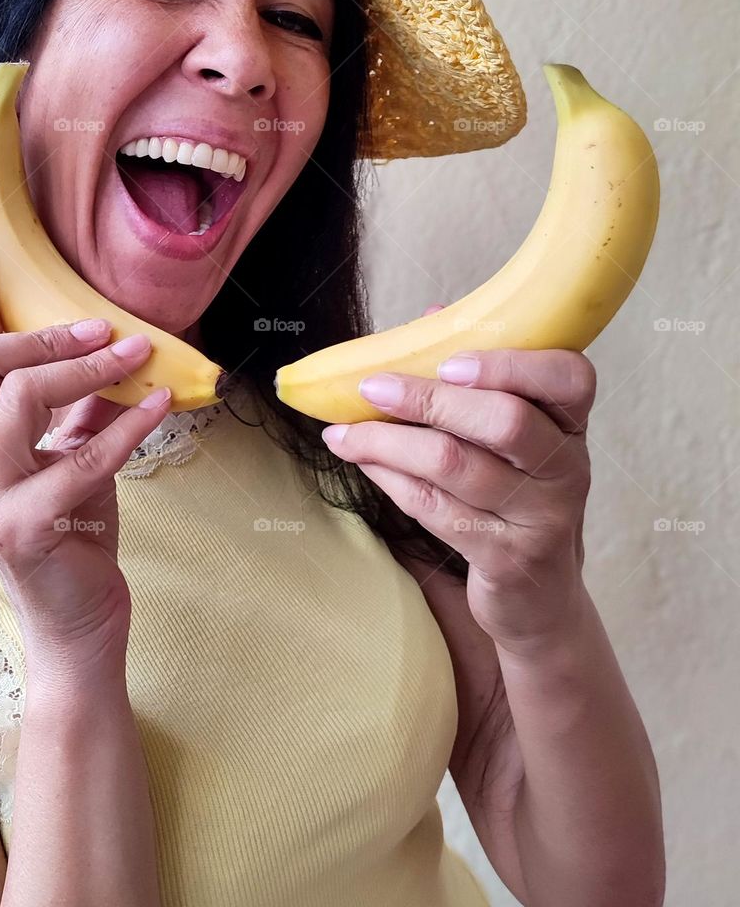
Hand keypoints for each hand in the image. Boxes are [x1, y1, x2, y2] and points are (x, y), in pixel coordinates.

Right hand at [0, 221, 173, 668]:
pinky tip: (160, 405)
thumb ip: (77, 409)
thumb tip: (108, 347)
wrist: (80, 625)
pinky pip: (79, 460)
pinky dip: (126, 426)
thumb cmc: (77, 533)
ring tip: (140, 354)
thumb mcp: (74, 458)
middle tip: (101, 326)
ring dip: (88, 371)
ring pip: (22, 402)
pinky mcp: (24, 529)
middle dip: (42, 333)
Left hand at [320, 304, 595, 656]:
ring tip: (342, 431)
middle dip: (428, 399)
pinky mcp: (507, 558)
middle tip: (370, 387)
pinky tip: (363, 463)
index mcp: (571, 423)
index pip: (570, 378)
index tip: (450, 360)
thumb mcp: (514, 437)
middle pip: (504, 421)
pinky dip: (391, 480)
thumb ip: (481, 377)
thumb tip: (432, 316)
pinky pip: (437, 510)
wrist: (541, 597)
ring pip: (456, 467)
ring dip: (388, 442)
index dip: (511, 365)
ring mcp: (542, 517)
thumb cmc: (516, 494)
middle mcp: (567, 467)